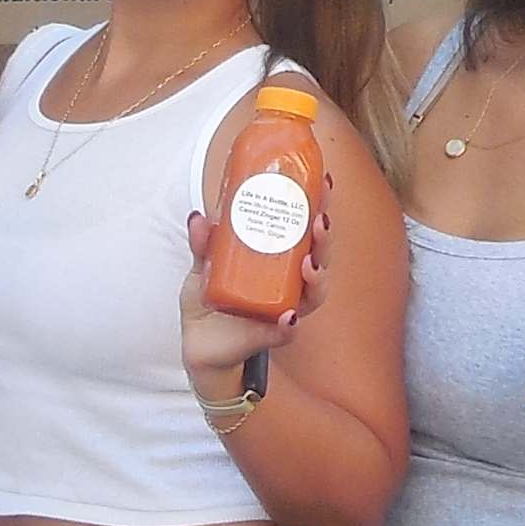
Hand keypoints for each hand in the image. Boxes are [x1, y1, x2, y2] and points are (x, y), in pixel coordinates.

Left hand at [178, 189, 328, 389]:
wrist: (199, 342)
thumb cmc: (211, 298)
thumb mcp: (204, 264)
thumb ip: (203, 243)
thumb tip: (199, 217)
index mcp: (279, 259)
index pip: (306, 230)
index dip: (319, 207)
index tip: (324, 183)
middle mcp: (289, 283)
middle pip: (320, 257)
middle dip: (325, 238)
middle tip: (320, 220)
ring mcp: (284, 308)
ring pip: (314, 293)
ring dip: (318, 276)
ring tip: (309, 263)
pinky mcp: (270, 335)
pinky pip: (286, 331)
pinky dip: (288, 324)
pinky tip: (289, 315)